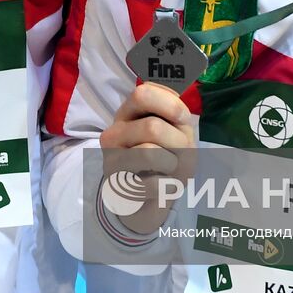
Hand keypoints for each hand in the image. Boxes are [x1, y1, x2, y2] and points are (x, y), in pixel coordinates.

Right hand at [99, 83, 196, 232]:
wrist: (152, 198)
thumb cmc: (167, 157)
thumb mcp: (175, 131)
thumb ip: (173, 111)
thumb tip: (174, 99)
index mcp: (128, 114)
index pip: (142, 93)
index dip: (169, 104)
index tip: (181, 119)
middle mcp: (113, 134)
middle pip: (152, 127)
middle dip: (178, 142)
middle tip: (178, 154)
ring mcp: (111, 161)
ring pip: (149, 153)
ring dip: (171, 164)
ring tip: (168, 170)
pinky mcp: (117, 188)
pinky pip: (151, 183)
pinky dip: (165, 187)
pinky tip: (160, 186)